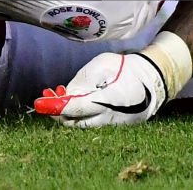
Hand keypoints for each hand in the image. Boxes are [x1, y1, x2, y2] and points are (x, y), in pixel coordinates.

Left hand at [34, 52, 166, 127]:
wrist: (153, 79)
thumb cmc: (125, 68)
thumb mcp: (102, 66)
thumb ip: (83, 82)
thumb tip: (65, 96)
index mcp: (110, 99)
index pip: (77, 108)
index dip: (56, 107)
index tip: (38, 104)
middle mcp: (112, 117)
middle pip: (77, 122)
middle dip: (57, 113)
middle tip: (44, 100)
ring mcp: (115, 124)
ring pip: (83, 124)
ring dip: (66, 114)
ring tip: (55, 97)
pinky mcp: (115, 126)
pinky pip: (92, 123)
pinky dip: (79, 115)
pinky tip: (70, 101)